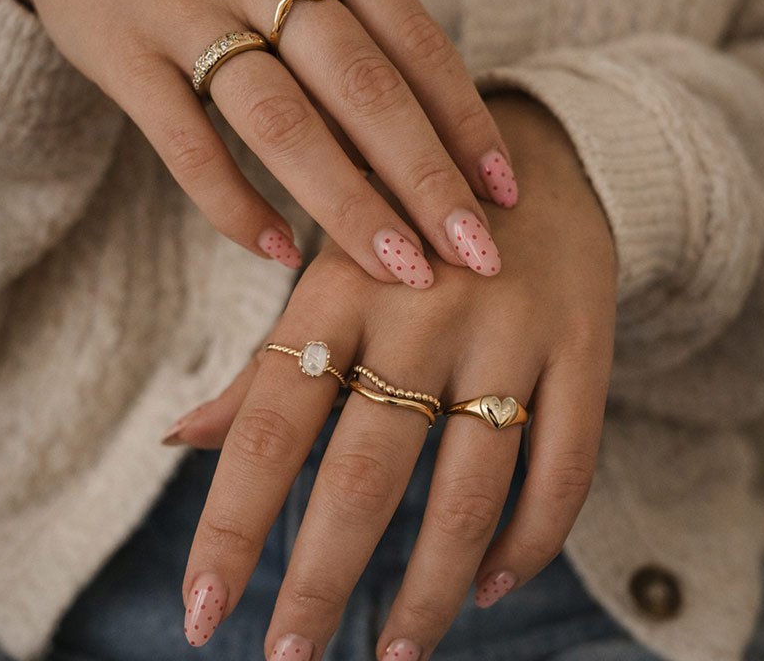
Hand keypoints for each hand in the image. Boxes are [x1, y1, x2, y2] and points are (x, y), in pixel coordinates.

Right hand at [0, 0, 515, 283]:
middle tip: (475, 256)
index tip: (504, 196)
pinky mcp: (123, 52)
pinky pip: (189, 146)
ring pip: (287, 124)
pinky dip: (237, 206)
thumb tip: (425, 115)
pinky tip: (279, 251)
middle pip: (365, 91)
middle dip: (429, 182)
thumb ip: (353, 17)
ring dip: (352, 206)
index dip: (468, 126)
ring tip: (400, 270)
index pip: (416, 44)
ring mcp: (188, 7)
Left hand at [166, 92, 616, 657]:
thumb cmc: (406, 227)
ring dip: (428, 591)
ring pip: (469, 493)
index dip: (232, 525)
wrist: (537, 154)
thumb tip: (181, 440)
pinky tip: (494, 585)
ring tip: (393, 653)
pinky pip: (564, 468)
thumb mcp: (329, 270)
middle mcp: (421, 310)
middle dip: (320, 581)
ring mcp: (509, 331)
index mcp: (339, 287)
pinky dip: (532, 542)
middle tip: (290, 660)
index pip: (270, 424)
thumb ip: (266, 363)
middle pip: (364, 473)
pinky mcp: (582, 347)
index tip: (203, 613)